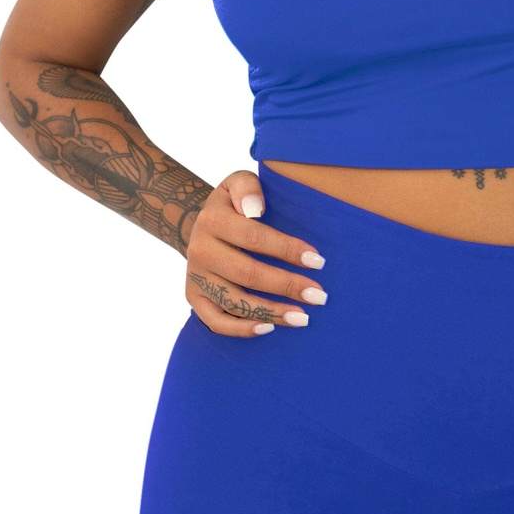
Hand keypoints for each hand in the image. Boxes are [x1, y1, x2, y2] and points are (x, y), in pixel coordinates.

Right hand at [183, 168, 328, 338]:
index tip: (318, 261)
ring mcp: (195, 277)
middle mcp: (199, 250)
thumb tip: (256, 208)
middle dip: (287, 286)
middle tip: (319, 296)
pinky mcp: (193, 297)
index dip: (287, 250)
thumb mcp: (237, 184)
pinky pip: (216, 321)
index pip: (254, 237)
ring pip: (234, 301)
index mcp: (212, 220)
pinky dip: (242, 329)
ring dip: (271, 312)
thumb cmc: (233, 205)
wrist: (199, 225)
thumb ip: (248, 188)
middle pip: (247, 273)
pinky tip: (269, 328)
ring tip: (302, 318)